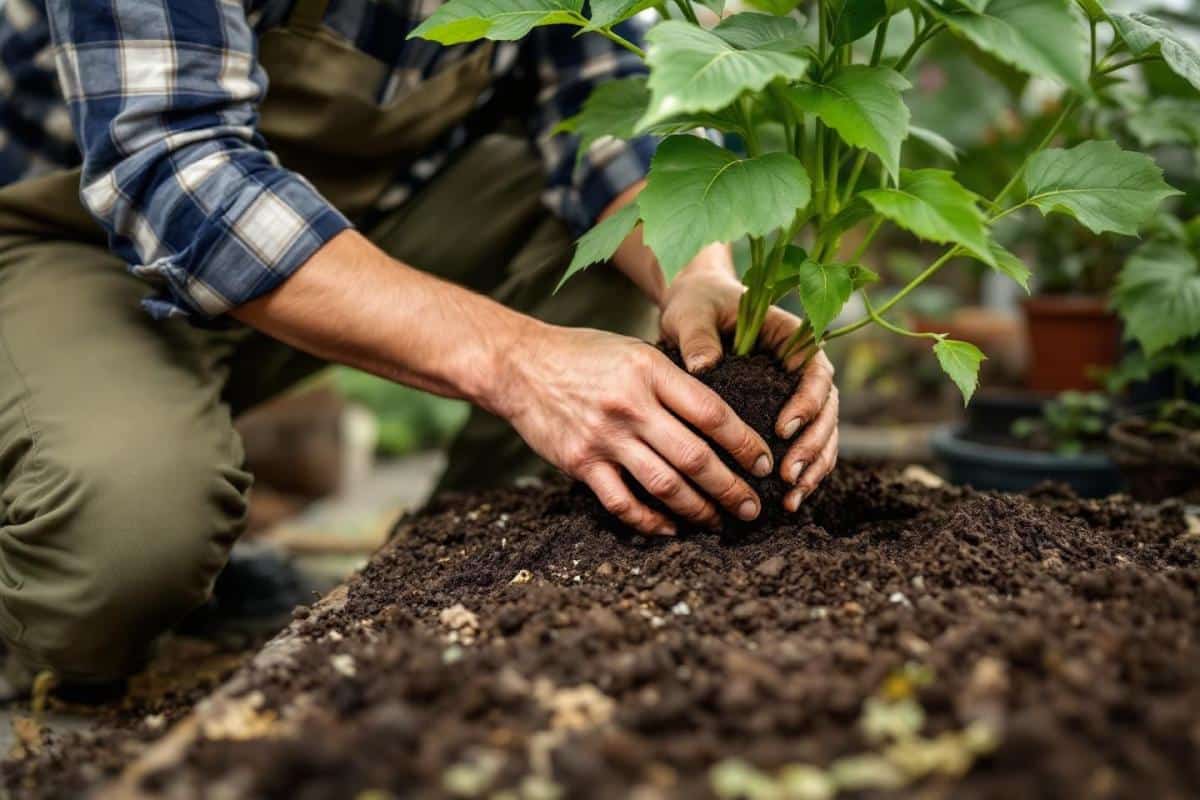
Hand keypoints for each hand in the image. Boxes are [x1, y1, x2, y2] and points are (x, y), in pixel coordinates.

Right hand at [499, 325, 774, 535]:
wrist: (520, 365)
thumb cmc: (585, 355)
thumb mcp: (635, 351)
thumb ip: (673, 381)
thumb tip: (721, 418)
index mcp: (650, 371)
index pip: (712, 413)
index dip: (744, 443)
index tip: (764, 463)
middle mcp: (630, 405)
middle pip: (695, 456)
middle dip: (731, 487)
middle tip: (751, 507)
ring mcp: (604, 437)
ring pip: (664, 484)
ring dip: (698, 509)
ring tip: (718, 521)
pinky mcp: (580, 462)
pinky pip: (622, 502)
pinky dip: (649, 520)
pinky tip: (670, 527)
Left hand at [659, 245, 839, 511]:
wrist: (697, 310)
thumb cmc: (697, 306)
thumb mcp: (692, 314)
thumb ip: (698, 336)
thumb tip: (702, 366)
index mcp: (792, 338)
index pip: (816, 372)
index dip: (807, 402)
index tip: (783, 429)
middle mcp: (803, 368)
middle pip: (827, 410)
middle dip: (813, 446)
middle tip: (788, 475)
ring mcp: (798, 394)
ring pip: (823, 435)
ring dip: (812, 468)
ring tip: (791, 498)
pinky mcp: (787, 415)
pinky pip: (805, 447)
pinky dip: (802, 474)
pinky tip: (787, 500)